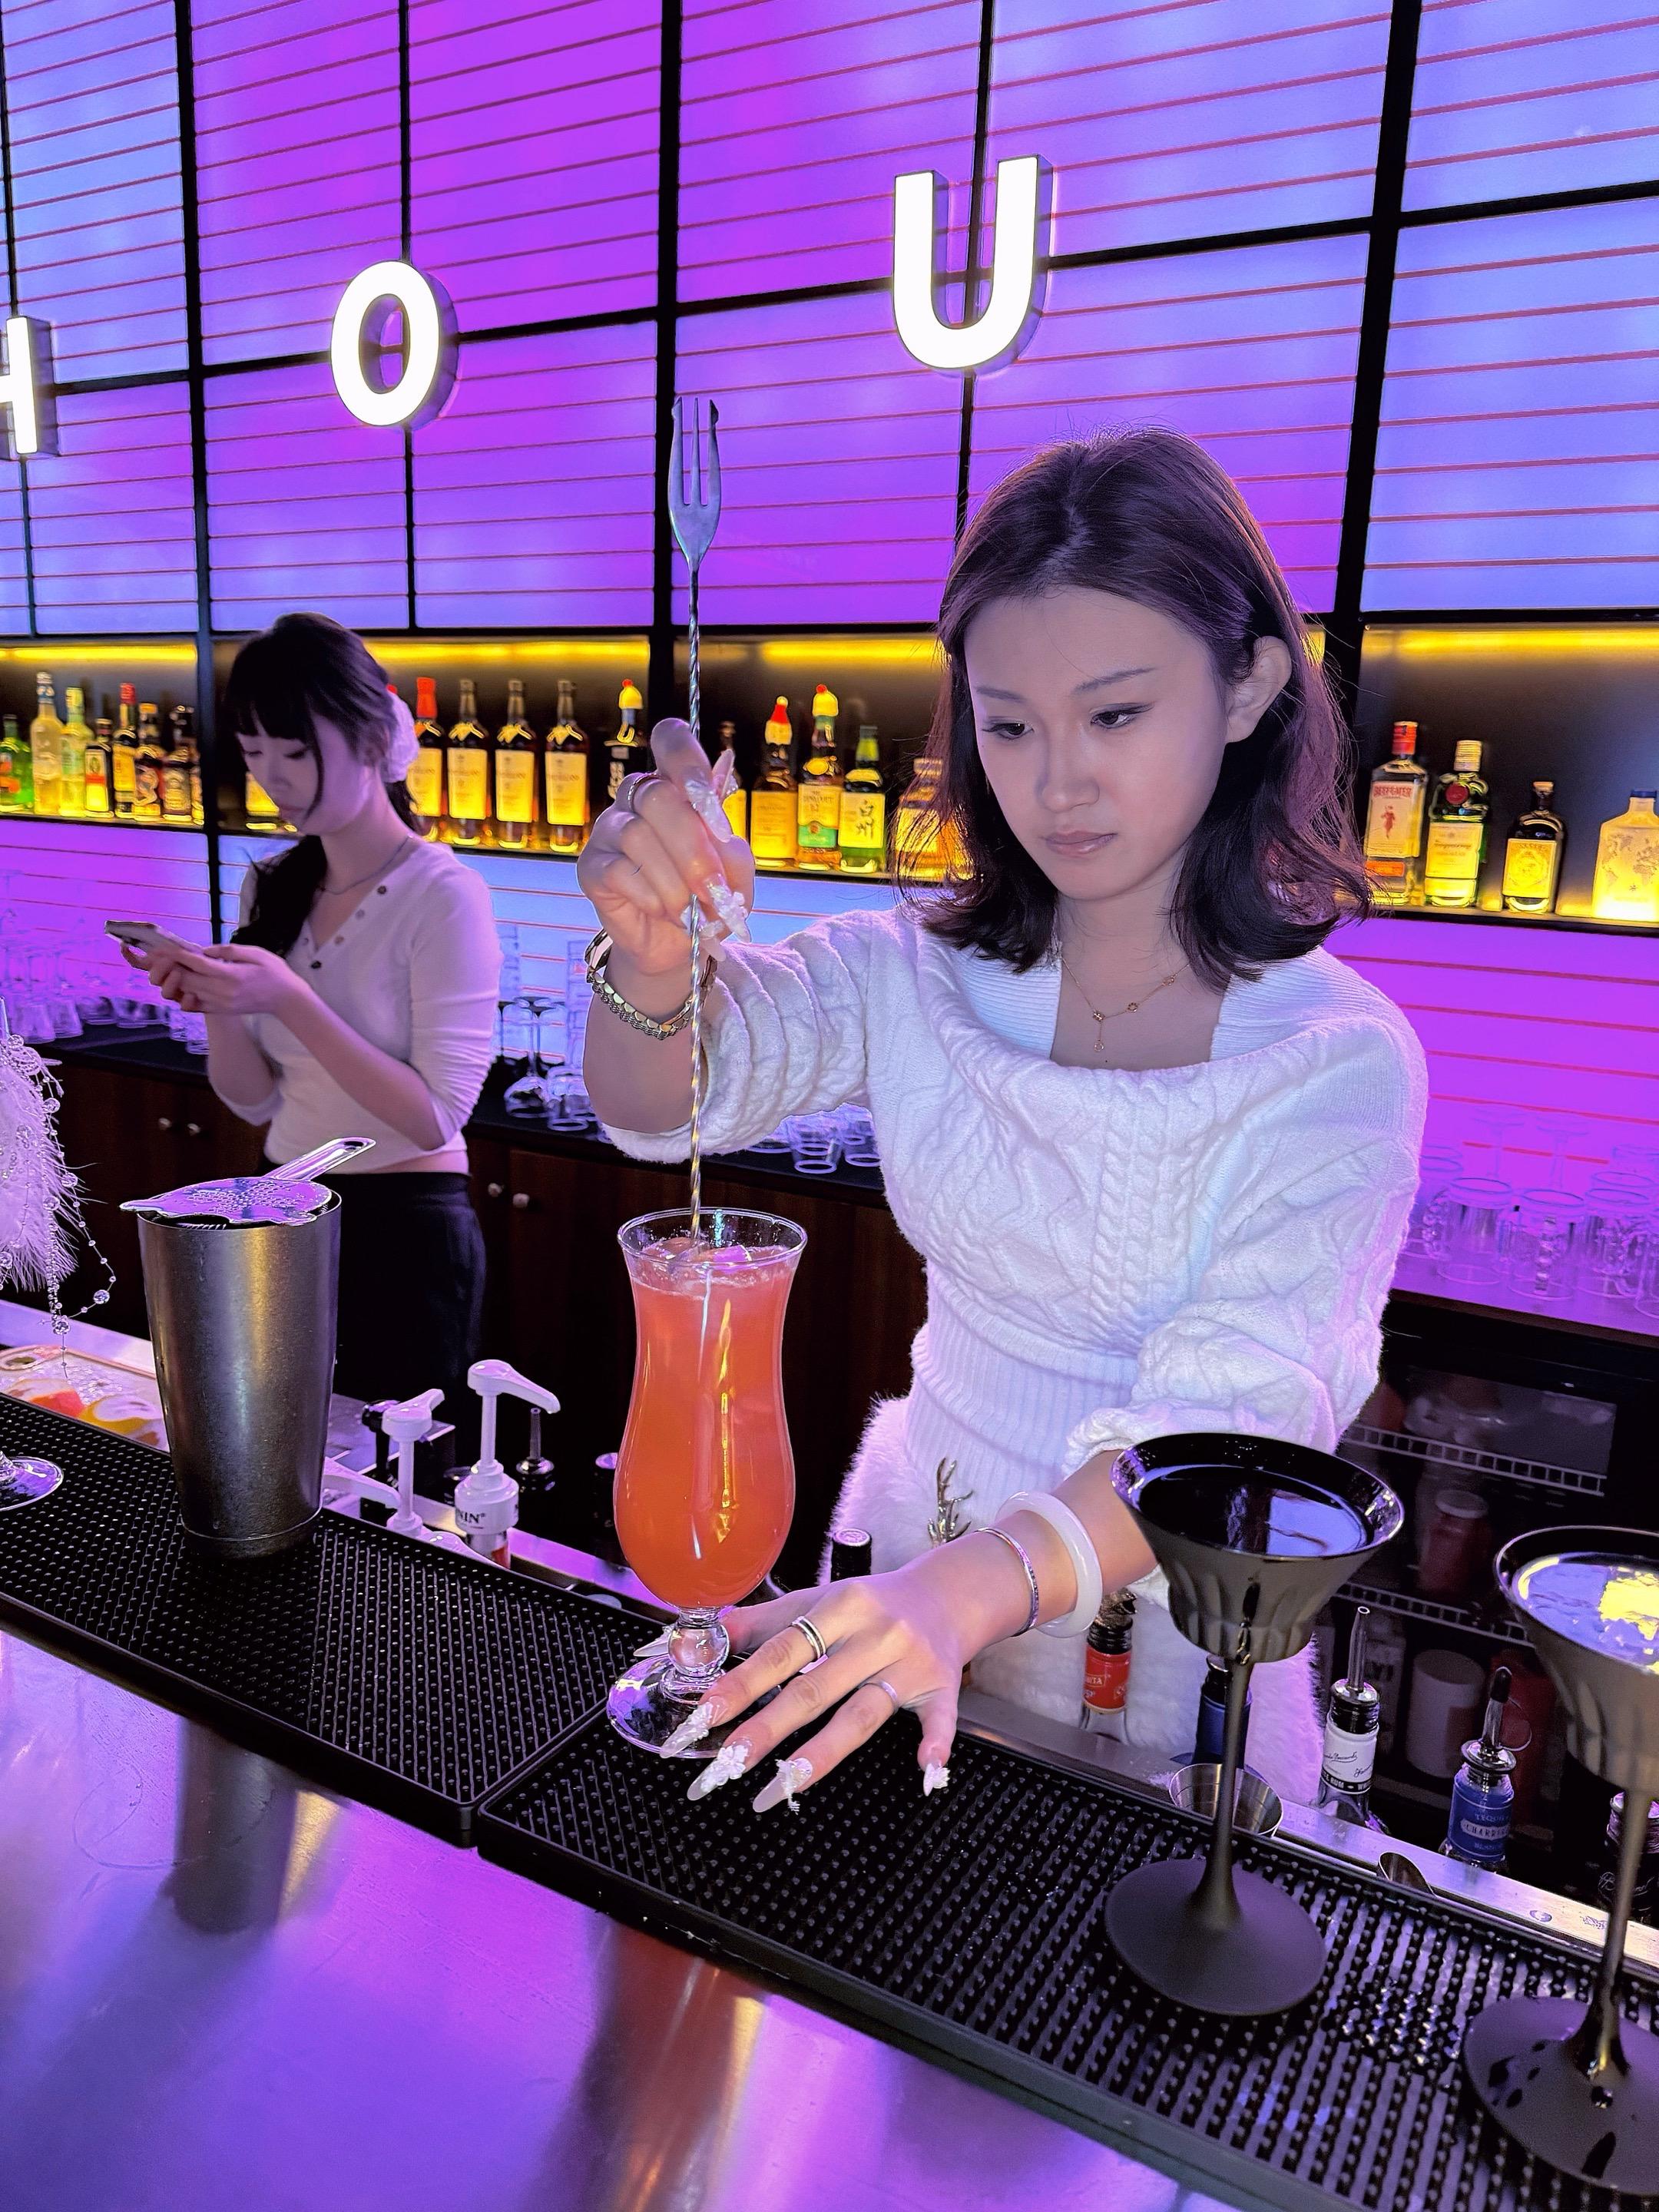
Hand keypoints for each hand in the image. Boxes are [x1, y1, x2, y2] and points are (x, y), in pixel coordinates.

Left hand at [148, 943, 306, 1019]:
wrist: (287, 999)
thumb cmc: (274, 972)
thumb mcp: (256, 953)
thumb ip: (229, 951)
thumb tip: (205, 950)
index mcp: (231, 975)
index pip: (197, 963)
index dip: (178, 955)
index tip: (166, 947)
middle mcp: (222, 992)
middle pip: (186, 979)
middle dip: (169, 968)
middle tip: (158, 957)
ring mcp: (220, 1004)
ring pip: (187, 993)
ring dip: (174, 981)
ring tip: (167, 969)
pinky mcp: (220, 1011)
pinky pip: (194, 1004)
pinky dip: (184, 994)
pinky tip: (182, 984)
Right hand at [575, 718, 753, 979]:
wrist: (673, 946)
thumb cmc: (704, 900)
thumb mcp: (735, 877)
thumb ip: (733, 853)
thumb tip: (719, 837)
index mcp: (675, 786)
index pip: (671, 740)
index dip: (688, 761)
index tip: (711, 807)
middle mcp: (637, 798)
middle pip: (658, 796)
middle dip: (693, 849)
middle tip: (713, 888)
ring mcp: (610, 830)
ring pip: (639, 836)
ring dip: (674, 882)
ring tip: (690, 910)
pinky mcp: (592, 866)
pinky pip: (620, 871)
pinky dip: (652, 898)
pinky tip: (664, 912)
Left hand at [659, 1534, 1032, 1812]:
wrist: (948, 1594)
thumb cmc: (873, 1604)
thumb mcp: (820, 1599)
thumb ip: (766, 1620)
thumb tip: (713, 1633)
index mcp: (838, 1607)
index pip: (782, 1650)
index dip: (742, 1684)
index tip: (705, 1715)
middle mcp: (873, 1634)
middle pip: (814, 1688)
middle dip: (768, 1728)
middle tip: (729, 1764)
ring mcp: (909, 1663)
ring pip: (863, 1712)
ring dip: (824, 1751)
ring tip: (787, 1784)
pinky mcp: (943, 1686)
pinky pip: (940, 1718)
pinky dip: (936, 1742)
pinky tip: (927, 1769)